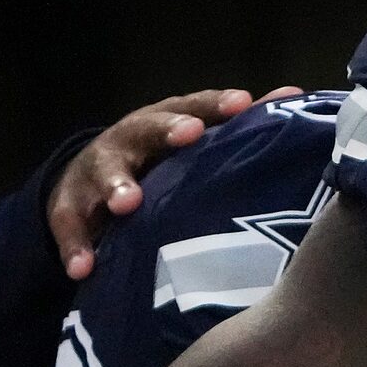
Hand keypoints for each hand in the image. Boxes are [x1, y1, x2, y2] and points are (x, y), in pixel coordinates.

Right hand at [49, 87, 290, 276]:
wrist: (89, 180)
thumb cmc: (164, 161)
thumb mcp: (197, 142)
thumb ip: (241, 125)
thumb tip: (296, 97)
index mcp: (167, 122)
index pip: (194, 106)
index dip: (217, 105)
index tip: (241, 103)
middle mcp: (130, 139)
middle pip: (145, 128)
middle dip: (167, 130)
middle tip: (188, 133)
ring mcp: (96, 171)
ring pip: (103, 173)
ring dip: (115, 187)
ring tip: (126, 205)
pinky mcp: (70, 207)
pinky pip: (70, 226)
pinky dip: (76, 246)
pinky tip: (83, 269)